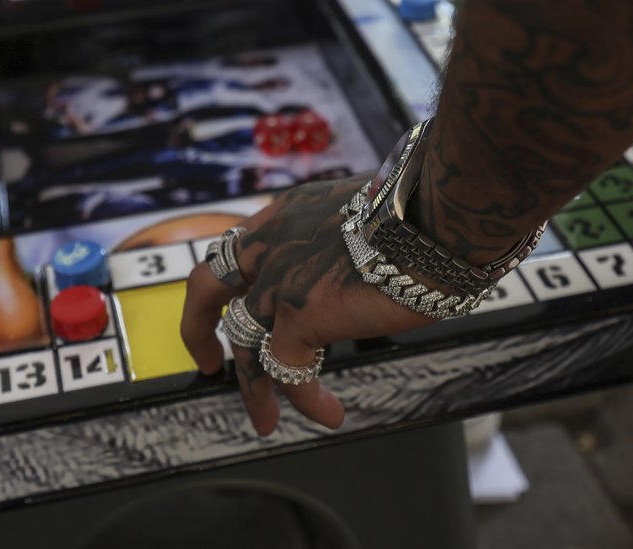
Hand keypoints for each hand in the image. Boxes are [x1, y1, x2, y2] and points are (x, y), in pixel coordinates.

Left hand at [180, 175, 432, 434]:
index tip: (238, 302)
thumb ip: (345, 241)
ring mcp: (277, 277)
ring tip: (266, 420)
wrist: (435, 218)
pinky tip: (329, 414)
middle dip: (197, 327)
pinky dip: (304, 399)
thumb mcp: (365, 214)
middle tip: (207, 362)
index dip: (236, 281)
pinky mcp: (296, 313)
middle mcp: (272, 241)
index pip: (241, 247)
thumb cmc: (424, 212)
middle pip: (206, 287)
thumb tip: (367, 267)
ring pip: (241, 342)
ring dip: (253, 388)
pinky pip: (284, 370)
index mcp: (288, 212)